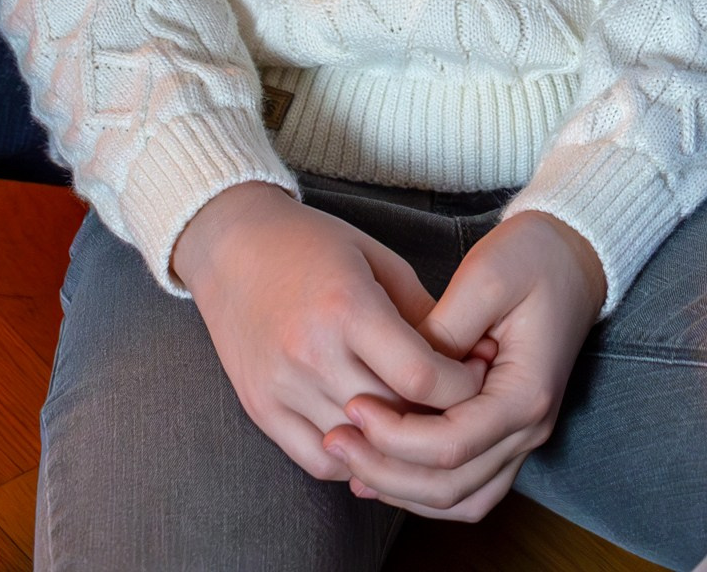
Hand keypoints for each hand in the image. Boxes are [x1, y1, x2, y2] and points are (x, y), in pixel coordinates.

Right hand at [171, 182, 487, 483]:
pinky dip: (352, 461)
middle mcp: (311, 353)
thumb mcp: (377, 259)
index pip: (420, 376)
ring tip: (417, 425)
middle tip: (458, 406)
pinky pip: (318, 461)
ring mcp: (281, 387)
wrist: (232, 246)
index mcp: (347, 306)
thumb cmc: (312, 244)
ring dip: (394, 445)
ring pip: (358, 448)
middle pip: (393, 416)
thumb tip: (466, 360)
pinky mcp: (261, 410)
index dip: (460, 387)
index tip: (474, 378)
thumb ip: (421, 312)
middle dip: (435, 417)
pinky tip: (371, 439)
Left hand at [329, 210, 604, 520]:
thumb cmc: (532, 257)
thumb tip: (399, 373)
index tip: (352, 407)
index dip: (395, 435)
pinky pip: (466, 487)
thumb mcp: (485, 276)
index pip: (452, 443)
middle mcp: (529, 428)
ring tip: (351, 460)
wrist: (572, 257)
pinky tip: (382, 468)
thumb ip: (443, 330)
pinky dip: (424, 488)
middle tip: (337, 439)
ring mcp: (520, 437)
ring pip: (458, 498)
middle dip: (386, 471)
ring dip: (401, 489)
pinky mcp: (506, 433)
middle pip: (451, 485)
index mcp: (527, 393)